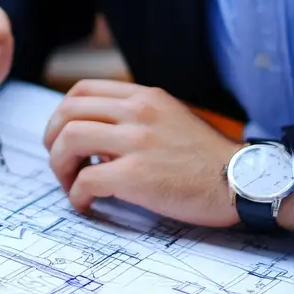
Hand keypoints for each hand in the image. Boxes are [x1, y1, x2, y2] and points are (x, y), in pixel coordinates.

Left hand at [44, 79, 240, 225]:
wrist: (241, 181)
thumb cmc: (207, 159)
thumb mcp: (170, 119)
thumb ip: (135, 119)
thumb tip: (97, 138)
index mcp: (145, 97)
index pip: (83, 90)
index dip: (62, 114)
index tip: (64, 137)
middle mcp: (138, 112)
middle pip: (67, 112)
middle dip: (52, 140)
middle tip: (60, 163)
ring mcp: (137, 142)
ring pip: (69, 140)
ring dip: (59, 166)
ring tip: (70, 184)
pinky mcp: (137, 175)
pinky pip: (86, 179)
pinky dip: (76, 195)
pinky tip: (86, 204)